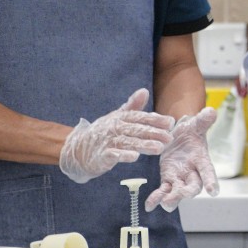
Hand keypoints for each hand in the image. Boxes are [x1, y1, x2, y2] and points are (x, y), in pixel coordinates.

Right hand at [59, 88, 174, 183]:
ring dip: (143, 145)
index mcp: (120, 118)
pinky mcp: (101, 155)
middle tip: (169, 137)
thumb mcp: (117, 117)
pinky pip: (113, 154)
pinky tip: (135, 157)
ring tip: (158, 148)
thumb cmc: (103, 132)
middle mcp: (115, 127)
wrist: (77, 148)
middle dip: (154, 133)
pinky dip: (123, 155)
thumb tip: (144, 91)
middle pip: (136, 129)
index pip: (140, 117)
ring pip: (128, 142)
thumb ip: (132, 106)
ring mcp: (107, 141)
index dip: (155, 119)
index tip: (170, 122)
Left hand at [145, 107, 218, 211]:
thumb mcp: (195, 124)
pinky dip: (156, 199)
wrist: (179, 135)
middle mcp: (192, 172)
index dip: (211, 180)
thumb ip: (203, 120)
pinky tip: (149, 206)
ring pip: (177, 192)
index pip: (208, 171)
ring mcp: (180, 178)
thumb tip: (212, 111)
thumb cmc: (191, 130)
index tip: (214, 191)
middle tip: (180, 196)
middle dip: (187, 192)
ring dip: (171, 199)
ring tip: (164, 204)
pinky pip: (163, 192)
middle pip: (193, 186)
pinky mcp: (168, 179)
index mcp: (200, 159)